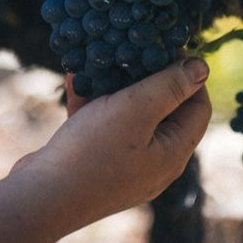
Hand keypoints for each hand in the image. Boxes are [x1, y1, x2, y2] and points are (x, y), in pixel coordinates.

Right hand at [12, 58, 210, 230]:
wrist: (40, 196)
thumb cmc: (93, 152)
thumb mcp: (136, 109)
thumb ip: (170, 86)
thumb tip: (202, 67)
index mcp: (173, 154)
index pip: (198, 107)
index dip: (188, 75)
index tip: (165, 47)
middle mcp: (153, 163)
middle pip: (162, 111)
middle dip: (146, 76)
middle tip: (131, 50)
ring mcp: (122, 166)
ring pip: (127, 116)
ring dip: (114, 87)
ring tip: (101, 59)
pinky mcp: (94, 164)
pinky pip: (100, 127)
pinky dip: (91, 103)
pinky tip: (74, 79)